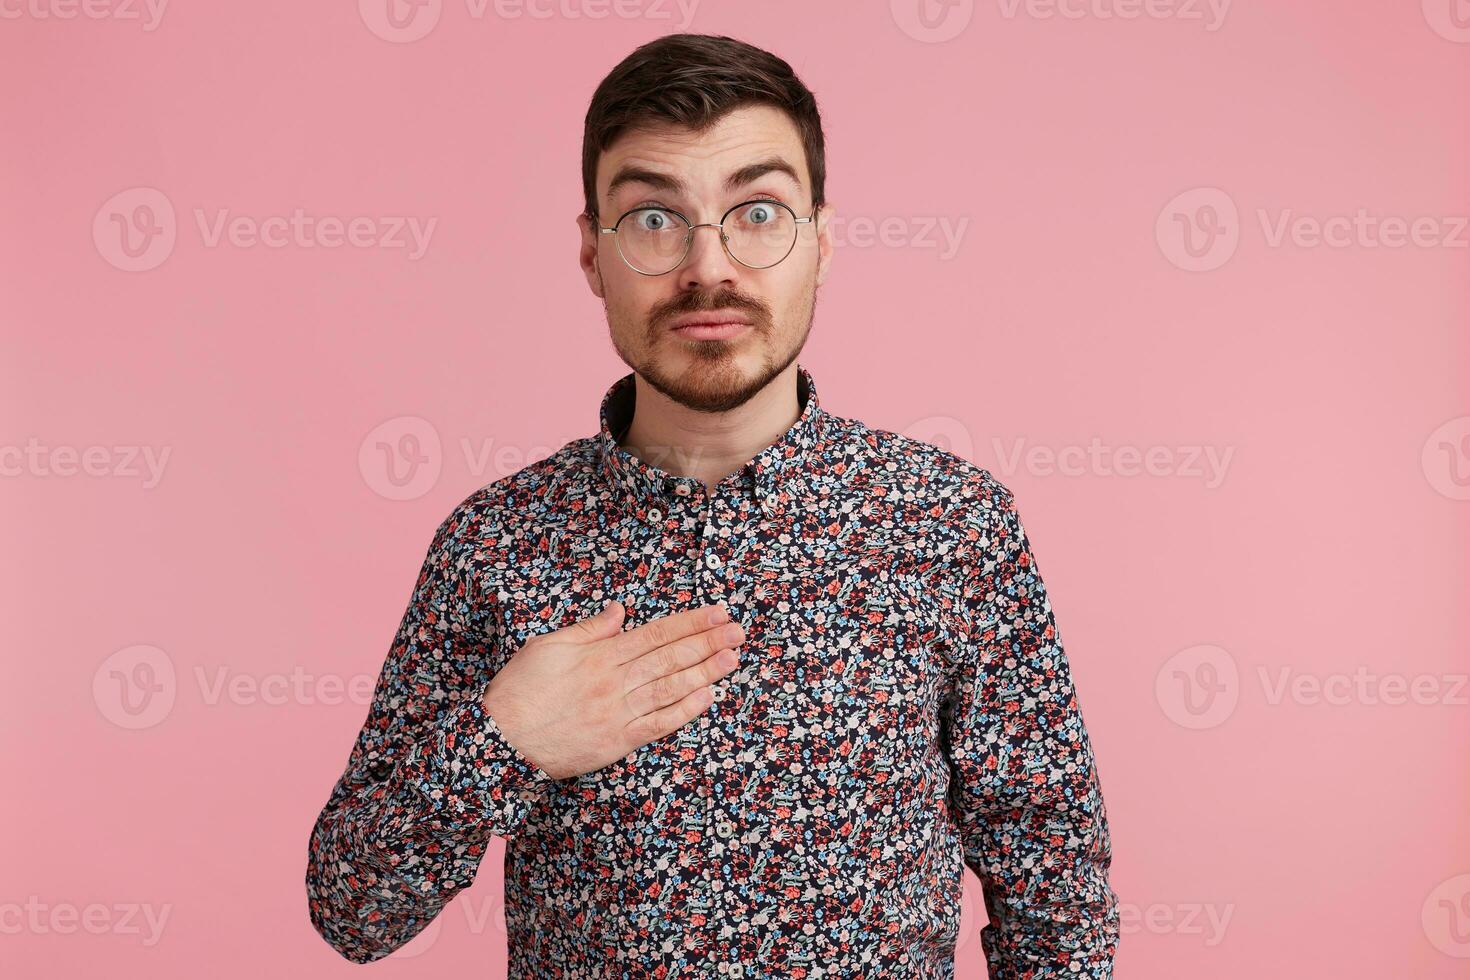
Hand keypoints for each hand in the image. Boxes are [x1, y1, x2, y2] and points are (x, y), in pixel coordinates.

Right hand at [482, 600, 743, 780]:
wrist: (500, 741)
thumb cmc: (519, 691)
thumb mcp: (547, 646)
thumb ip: (589, 629)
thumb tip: (619, 610)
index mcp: (600, 655)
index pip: (655, 634)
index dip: (690, 623)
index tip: (717, 613)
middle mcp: (614, 682)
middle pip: (670, 658)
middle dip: (707, 642)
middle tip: (738, 631)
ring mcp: (618, 713)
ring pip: (670, 688)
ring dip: (705, 672)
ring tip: (732, 658)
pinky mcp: (616, 742)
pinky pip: (658, 724)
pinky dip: (684, 711)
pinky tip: (707, 697)